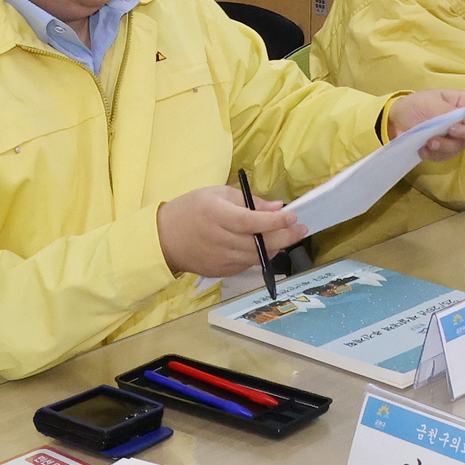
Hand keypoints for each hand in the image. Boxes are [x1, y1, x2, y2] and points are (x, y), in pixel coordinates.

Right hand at [156, 184, 302, 278]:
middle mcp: (218, 240)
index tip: (293, 216)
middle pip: (258, 243)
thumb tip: (277, 207)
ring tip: (288, 236)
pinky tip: (265, 246)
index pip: (251, 222)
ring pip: (256, 257)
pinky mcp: (219, 271)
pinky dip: (259, 256)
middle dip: (285, 237)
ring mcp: (218, 259)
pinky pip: (246, 265)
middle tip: (301, 229)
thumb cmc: (191, 209)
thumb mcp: (217, 193)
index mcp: (216, 216)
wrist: (162, 239)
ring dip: (276, 248)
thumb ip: (248, 200)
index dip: (274, 221)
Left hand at [389, 88, 464, 156]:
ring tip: (429, 141)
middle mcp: (464, 121)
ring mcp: (455, 136)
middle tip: (450, 131)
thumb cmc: (415, 105)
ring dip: (446, 145)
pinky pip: (447, 156)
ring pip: (463, 146)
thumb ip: (449, 112)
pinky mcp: (444, 149)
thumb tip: (464, 121)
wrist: (394, 122)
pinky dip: (435, 154)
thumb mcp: (431, 102)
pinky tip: (423, 149)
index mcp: (464, 103)